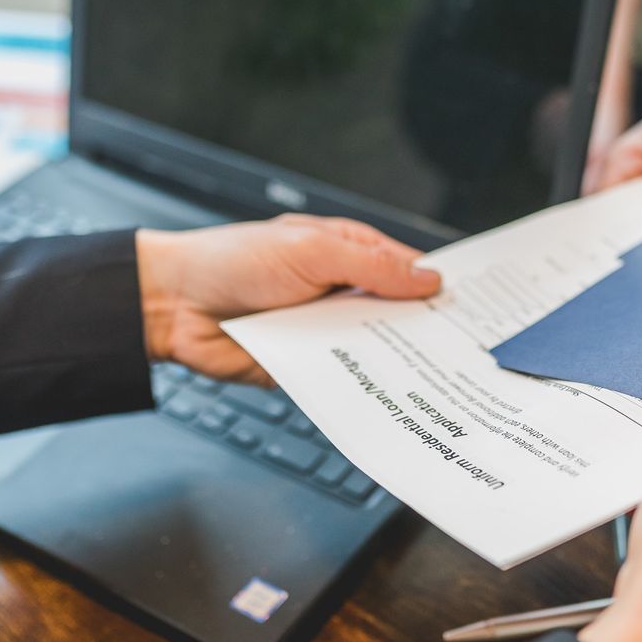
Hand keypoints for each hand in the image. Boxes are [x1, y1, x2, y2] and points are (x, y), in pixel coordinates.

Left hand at [136, 214, 440, 384]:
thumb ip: (371, 266)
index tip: (469, 307)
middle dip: (425, 330)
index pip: (408, 270)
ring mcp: (326, 331)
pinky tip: (386, 391)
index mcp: (348, 254)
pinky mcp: (309, 365)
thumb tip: (427, 278)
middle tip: (464, 348)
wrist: (172, 305)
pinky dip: (361, 383)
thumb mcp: (310, 250)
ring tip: (436, 376)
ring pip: (375, 350)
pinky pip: (344, 377)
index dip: (437, 287)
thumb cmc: (231, 261)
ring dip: (396, 360)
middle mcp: (342, 293)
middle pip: (398, 315)